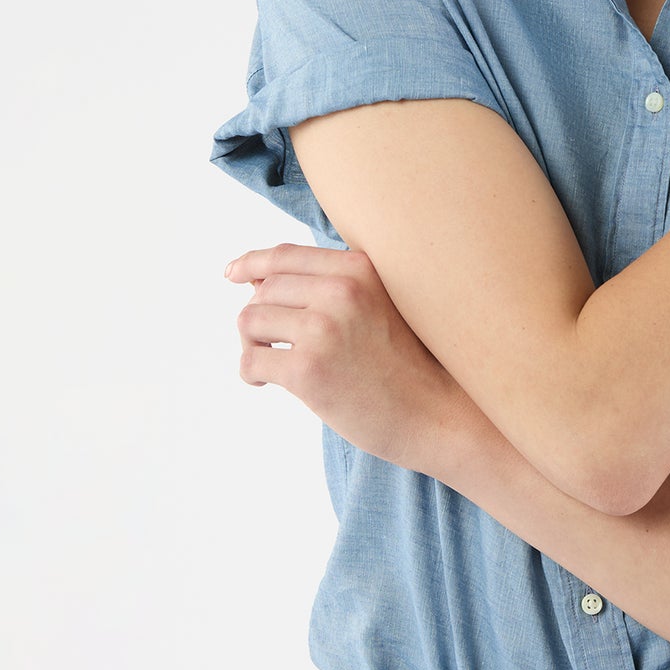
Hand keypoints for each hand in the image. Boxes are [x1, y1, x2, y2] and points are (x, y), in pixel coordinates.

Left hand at [226, 243, 464, 474]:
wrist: (436, 413)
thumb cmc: (406, 363)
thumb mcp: (377, 305)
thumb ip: (327, 286)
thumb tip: (254, 280)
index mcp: (359, 269)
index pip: (287, 255)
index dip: (253, 263)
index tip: (233, 273)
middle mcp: (341, 292)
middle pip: (264, 290)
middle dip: (260, 316)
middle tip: (273, 344)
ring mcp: (323, 330)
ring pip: (249, 321)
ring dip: (252, 344)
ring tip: (272, 364)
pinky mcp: (308, 371)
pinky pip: (251, 362)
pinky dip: (251, 374)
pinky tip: (268, 384)